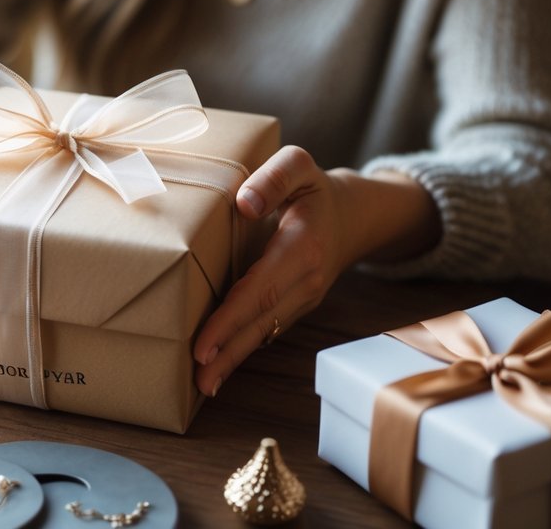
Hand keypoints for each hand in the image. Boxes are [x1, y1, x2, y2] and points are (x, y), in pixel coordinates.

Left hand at [191, 145, 439, 396]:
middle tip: (197, 382)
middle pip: (262, 322)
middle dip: (228, 353)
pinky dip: (243, 348)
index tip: (203, 345)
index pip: (261, 290)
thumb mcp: (298, 165)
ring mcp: (304, 297)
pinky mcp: (296, 305)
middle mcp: (306, 280)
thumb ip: (273, 177)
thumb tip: (243, 203)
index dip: (230, 319)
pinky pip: (267, 328)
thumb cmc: (313, 187)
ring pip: (265, 331)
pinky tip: (219, 366)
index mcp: (302, 247)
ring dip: (234, 359)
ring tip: (202, 384)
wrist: (353, 214)